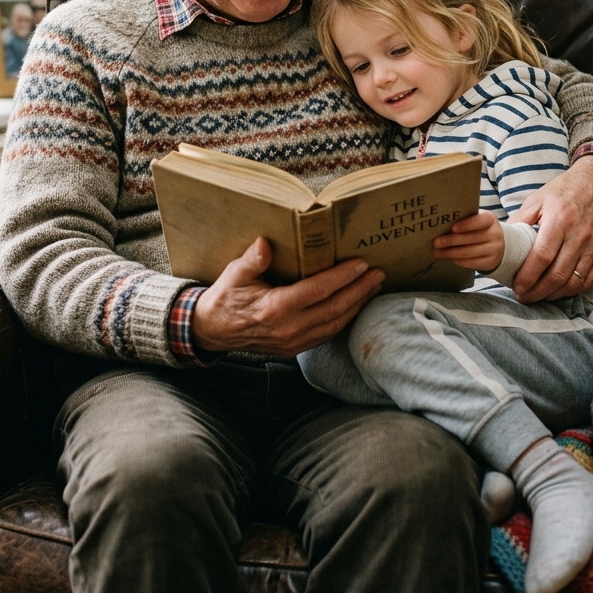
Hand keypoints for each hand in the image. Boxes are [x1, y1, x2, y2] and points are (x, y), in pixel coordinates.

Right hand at [190, 237, 385, 355]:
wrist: (213, 331)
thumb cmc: (226, 298)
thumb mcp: (234, 274)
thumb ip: (252, 260)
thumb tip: (265, 243)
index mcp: (275, 308)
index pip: (318, 290)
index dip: (342, 277)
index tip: (361, 263)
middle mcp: (289, 328)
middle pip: (334, 308)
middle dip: (360, 290)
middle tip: (378, 274)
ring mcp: (294, 342)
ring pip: (335, 324)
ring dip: (357, 305)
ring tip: (373, 287)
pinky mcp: (295, 349)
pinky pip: (327, 334)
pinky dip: (345, 319)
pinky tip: (355, 305)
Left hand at [432, 211, 503, 271]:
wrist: (498, 244)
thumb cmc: (479, 228)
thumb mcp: (476, 220)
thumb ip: (464, 219)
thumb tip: (441, 223)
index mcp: (490, 219)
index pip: (479, 221)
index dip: (466, 225)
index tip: (452, 228)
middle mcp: (495, 234)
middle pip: (471, 238)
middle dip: (451, 241)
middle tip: (436, 243)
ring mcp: (495, 249)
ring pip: (469, 252)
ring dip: (451, 253)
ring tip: (437, 253)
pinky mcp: (491, 262)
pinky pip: (472, 263)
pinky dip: (459, 261)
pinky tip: (450, 258)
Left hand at [511, 156, 592, 302]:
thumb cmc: (564, 191)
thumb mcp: (537, 199)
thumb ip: (520, 221)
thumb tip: (502, 242)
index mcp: (560, 219)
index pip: (542, 256)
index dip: (528, 276)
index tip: (516, 286)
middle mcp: (579, 235)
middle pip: (557, 274)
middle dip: (537, 291)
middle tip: (522, 296)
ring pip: (573, 282)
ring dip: (552, 294)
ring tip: (536, 296)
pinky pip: (588, 281)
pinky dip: (571, 291)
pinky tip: (556, 291)